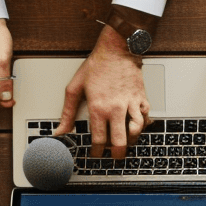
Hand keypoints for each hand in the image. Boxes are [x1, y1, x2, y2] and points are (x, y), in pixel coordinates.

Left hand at [55, 26, 149, 158]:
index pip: (99, 139)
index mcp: (98, 107)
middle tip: (113, 156)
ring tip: (125, 143)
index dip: (97, 152)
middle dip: (116, 154)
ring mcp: (130, 104)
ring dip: (130, 141)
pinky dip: (142, 126)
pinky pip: (145, 118)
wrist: (118, 49)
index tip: (95, 154)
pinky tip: (136, 127)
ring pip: (135, 132)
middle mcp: (116, 108)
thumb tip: (60, 130)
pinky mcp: (141, 98)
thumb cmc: (97, 65)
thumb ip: (67, 112)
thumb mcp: (75, 88)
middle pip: (119, 142)